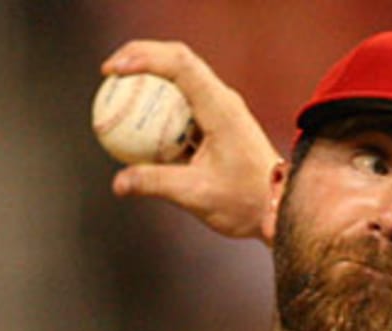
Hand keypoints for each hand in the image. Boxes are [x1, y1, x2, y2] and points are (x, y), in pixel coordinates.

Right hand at [101, 40, 280, 240]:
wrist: (281, 211)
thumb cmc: (246, 204)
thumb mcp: (197, 195)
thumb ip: (155, 184)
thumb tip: (119, 183)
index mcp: (221, 109)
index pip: (179, 63)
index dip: (141, 57)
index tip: (112, 71)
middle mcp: (225, 101)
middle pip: (178, 60)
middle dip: (140, 58)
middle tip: (110, 73)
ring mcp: (225, 109)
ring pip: (183, 79)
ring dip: (151, 80)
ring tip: (120, 92)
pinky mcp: (223, 123)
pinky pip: (187, 104)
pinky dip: (164, 105)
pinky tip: (143, 124)